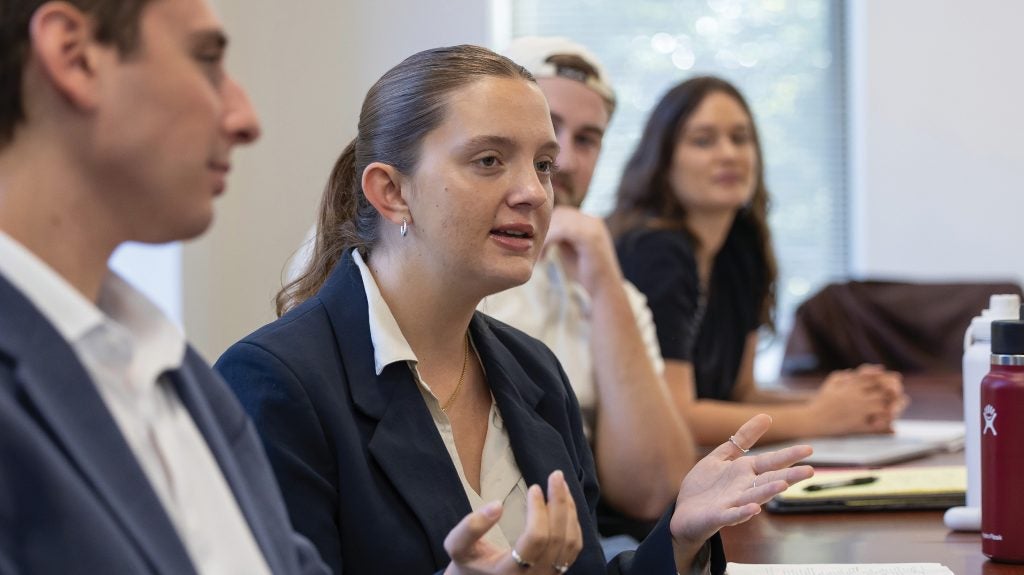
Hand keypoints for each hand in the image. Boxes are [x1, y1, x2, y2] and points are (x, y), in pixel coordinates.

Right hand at [444, 470, 582, 574]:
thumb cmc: (468, 564)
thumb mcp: (458, 546)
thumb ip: (471, 527)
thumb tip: (496, 505)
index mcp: (511, 572)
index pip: (536, 539)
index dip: (538, 511)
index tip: (534, 488)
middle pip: (558, 538)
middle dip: (560, 503)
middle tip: (556, 475)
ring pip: (570, 543)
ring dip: (569, 511)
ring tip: (561, 487)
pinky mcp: (555, 571)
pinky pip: (572, 549)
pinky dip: (573, 524)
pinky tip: (565, 506)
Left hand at [543, 206, 622, 296]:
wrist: (604, 290)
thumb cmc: (586, 273)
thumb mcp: (569, 249)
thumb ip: (560, 237)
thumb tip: (540, 229)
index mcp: (589, 222)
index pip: (562, 213)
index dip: (548, 227)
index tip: (540, 247)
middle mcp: (593, 220)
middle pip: (560, 213)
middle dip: (546, 230)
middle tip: (539, 251)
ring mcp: (593, 227)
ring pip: (560, 219)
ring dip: (546, 236)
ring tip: (541, 255)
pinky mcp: (591, 236)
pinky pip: (563, 229)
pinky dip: (549, 241)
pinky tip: (544, 257)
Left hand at [669, 414, 812, 564]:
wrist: (684, 513)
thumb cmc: (706, 486)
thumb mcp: (723, 456)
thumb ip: (744, 438)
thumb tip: (766, 416)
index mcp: (745, 472)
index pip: (771, 462)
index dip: (788, 455)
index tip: (809, 449)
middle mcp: (743, 488)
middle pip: (769, 480)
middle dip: (789, 476)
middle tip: (810, 471)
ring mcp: (732, 503)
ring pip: (754, 497)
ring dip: (768, 492)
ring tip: (784, 486)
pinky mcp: (718, 516)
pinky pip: (731, 515)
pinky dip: (742, 513)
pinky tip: (753, 510)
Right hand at [810, 365, 907, 434]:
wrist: (811, 420)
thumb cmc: (821, 401)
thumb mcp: (831, 382)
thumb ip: (845, 376)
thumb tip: (856, 370)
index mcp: (851, 385)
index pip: (875, 377)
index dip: (888, 378)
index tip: (897, 381)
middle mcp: (855, 396)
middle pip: (882, 391)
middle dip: (893, 392)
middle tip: (900, 396)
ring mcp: (856, 411)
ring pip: (882, 406)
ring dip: (891, 407)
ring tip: (896, 409)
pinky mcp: (855, 425)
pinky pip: (875, 424)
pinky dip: (884, 423)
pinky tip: (890, 423)